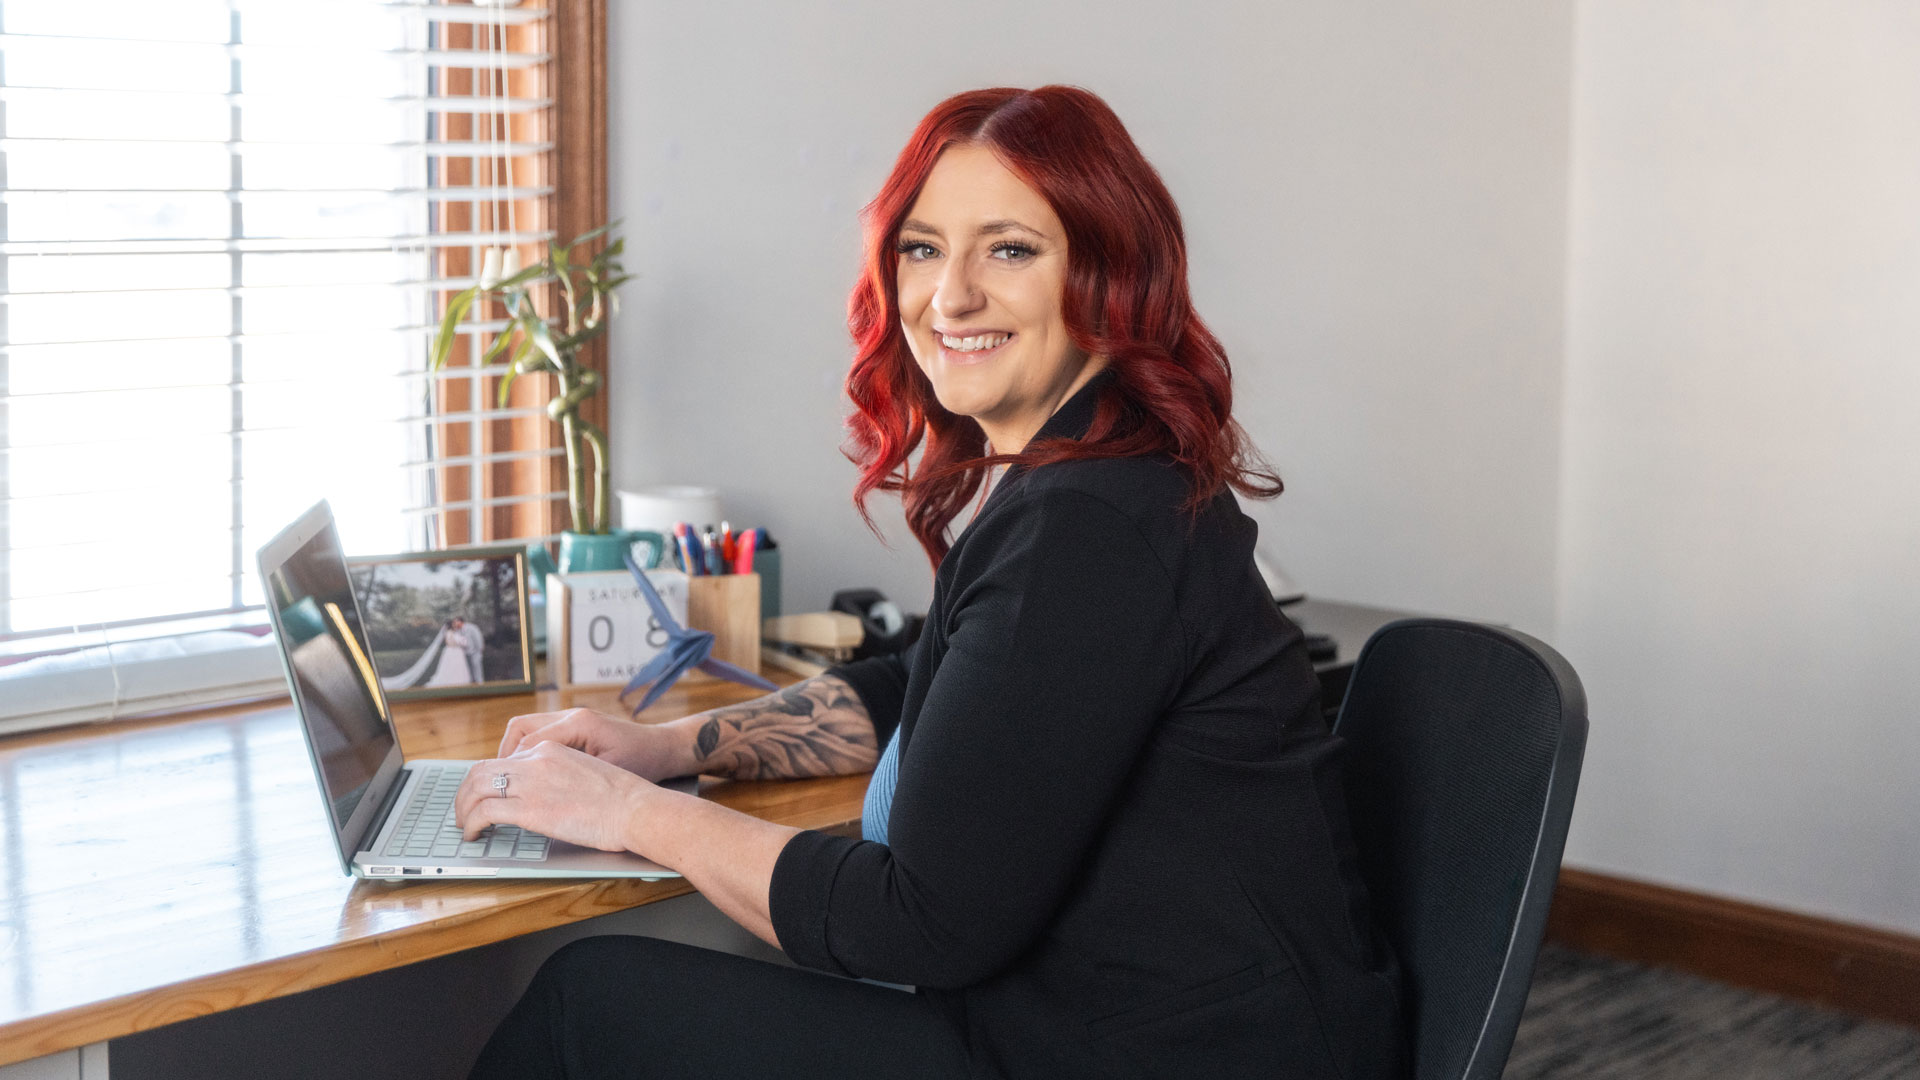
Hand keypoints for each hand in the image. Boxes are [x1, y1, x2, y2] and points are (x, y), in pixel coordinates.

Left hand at [454, 741, 652, 852]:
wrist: (634, 808)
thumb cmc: (621, 798)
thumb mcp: (586, 773)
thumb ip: (559, 776)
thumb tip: (543, 794)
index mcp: (551, 749)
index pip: (505, 759)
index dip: (488, 779)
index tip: (485, 795)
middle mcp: (536, 760)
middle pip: (482, 770)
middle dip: (466, 792)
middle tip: (464, 810)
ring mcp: (530, 783)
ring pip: (476, 788)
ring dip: (463, 808)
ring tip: (464, 825)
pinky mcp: (529, 810)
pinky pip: (483, 812)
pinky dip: (471, 824)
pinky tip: (472, 835)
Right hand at [496, 707, 679, 779]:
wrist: (665, 750)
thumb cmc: (644, 763)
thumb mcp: (609, 776)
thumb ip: (573, 780)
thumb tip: (536, 792)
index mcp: (579, 725)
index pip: (528, 742)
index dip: (510, 768)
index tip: (497, 790)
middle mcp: (572, 717)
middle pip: (519, 729)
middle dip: (503, 757)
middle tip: (495, 784)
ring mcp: (573, 719)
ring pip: (527, 730)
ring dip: (513, 754)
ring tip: (507, 781)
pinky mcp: (576, 728)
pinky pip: (540, 735)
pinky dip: (528, 753)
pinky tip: (529, 774)